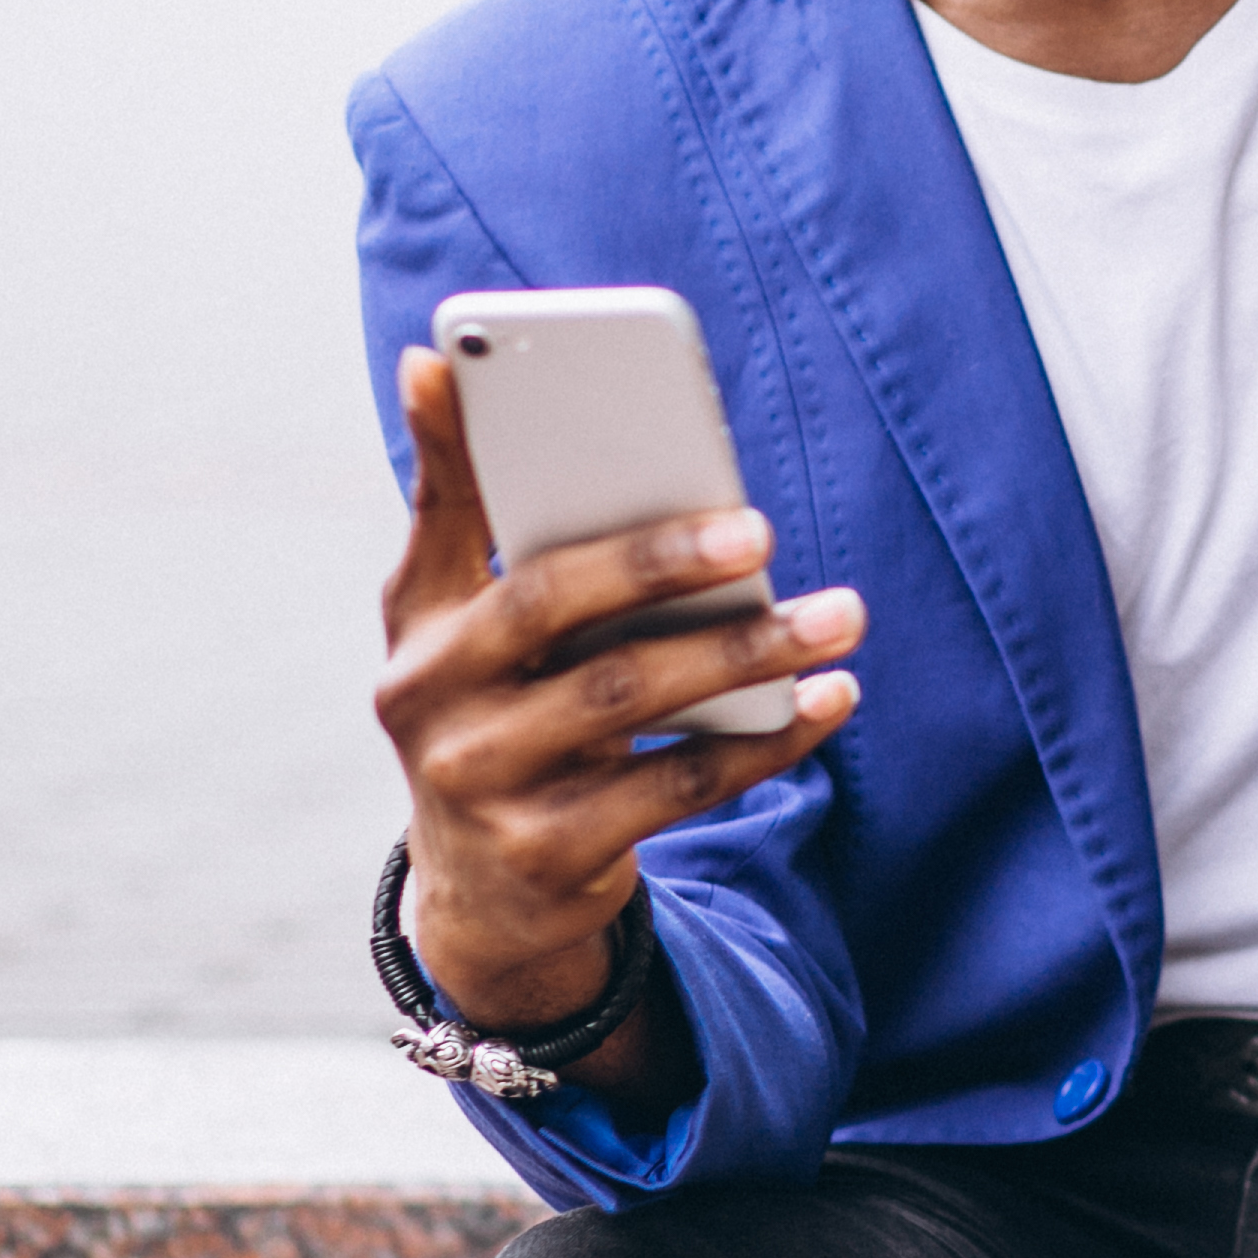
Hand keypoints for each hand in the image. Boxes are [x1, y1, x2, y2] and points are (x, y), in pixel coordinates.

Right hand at [373, 345, 859, 1090]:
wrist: (488, 897)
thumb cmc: (502, 715)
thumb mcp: (466, 627)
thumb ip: (470, 511)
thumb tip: (433, 363)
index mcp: (420, 623)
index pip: (439, 514)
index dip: (449, 442)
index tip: (461, 359)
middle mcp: (432, 698)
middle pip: (553, 605)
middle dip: (659, 560)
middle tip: (758, 529)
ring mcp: (484, 781)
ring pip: (630, 697)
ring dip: (747, 651)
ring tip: (837, 616)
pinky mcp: (551, 853)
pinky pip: (679, 785)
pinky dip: (766, 740)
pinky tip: (829, 699)